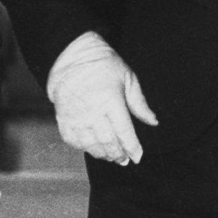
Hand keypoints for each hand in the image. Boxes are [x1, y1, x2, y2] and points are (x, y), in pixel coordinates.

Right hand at [48, 36, 158, 167]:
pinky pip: (73, 141)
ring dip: (103, 155)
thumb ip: (139, 103)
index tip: (138, 157)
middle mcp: (92, 110)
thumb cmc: (104, 65)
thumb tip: (154, 122)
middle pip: (108, 142)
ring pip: (90, 145)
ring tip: (111, 157)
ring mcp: (76, 116)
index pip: (124, 132)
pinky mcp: (63, 118)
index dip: (132, 148)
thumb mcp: (127, 78)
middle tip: (124, 160)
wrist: (72, 57)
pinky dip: (84, 148)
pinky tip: (92, 148)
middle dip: (119, 154)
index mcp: (111, 100)